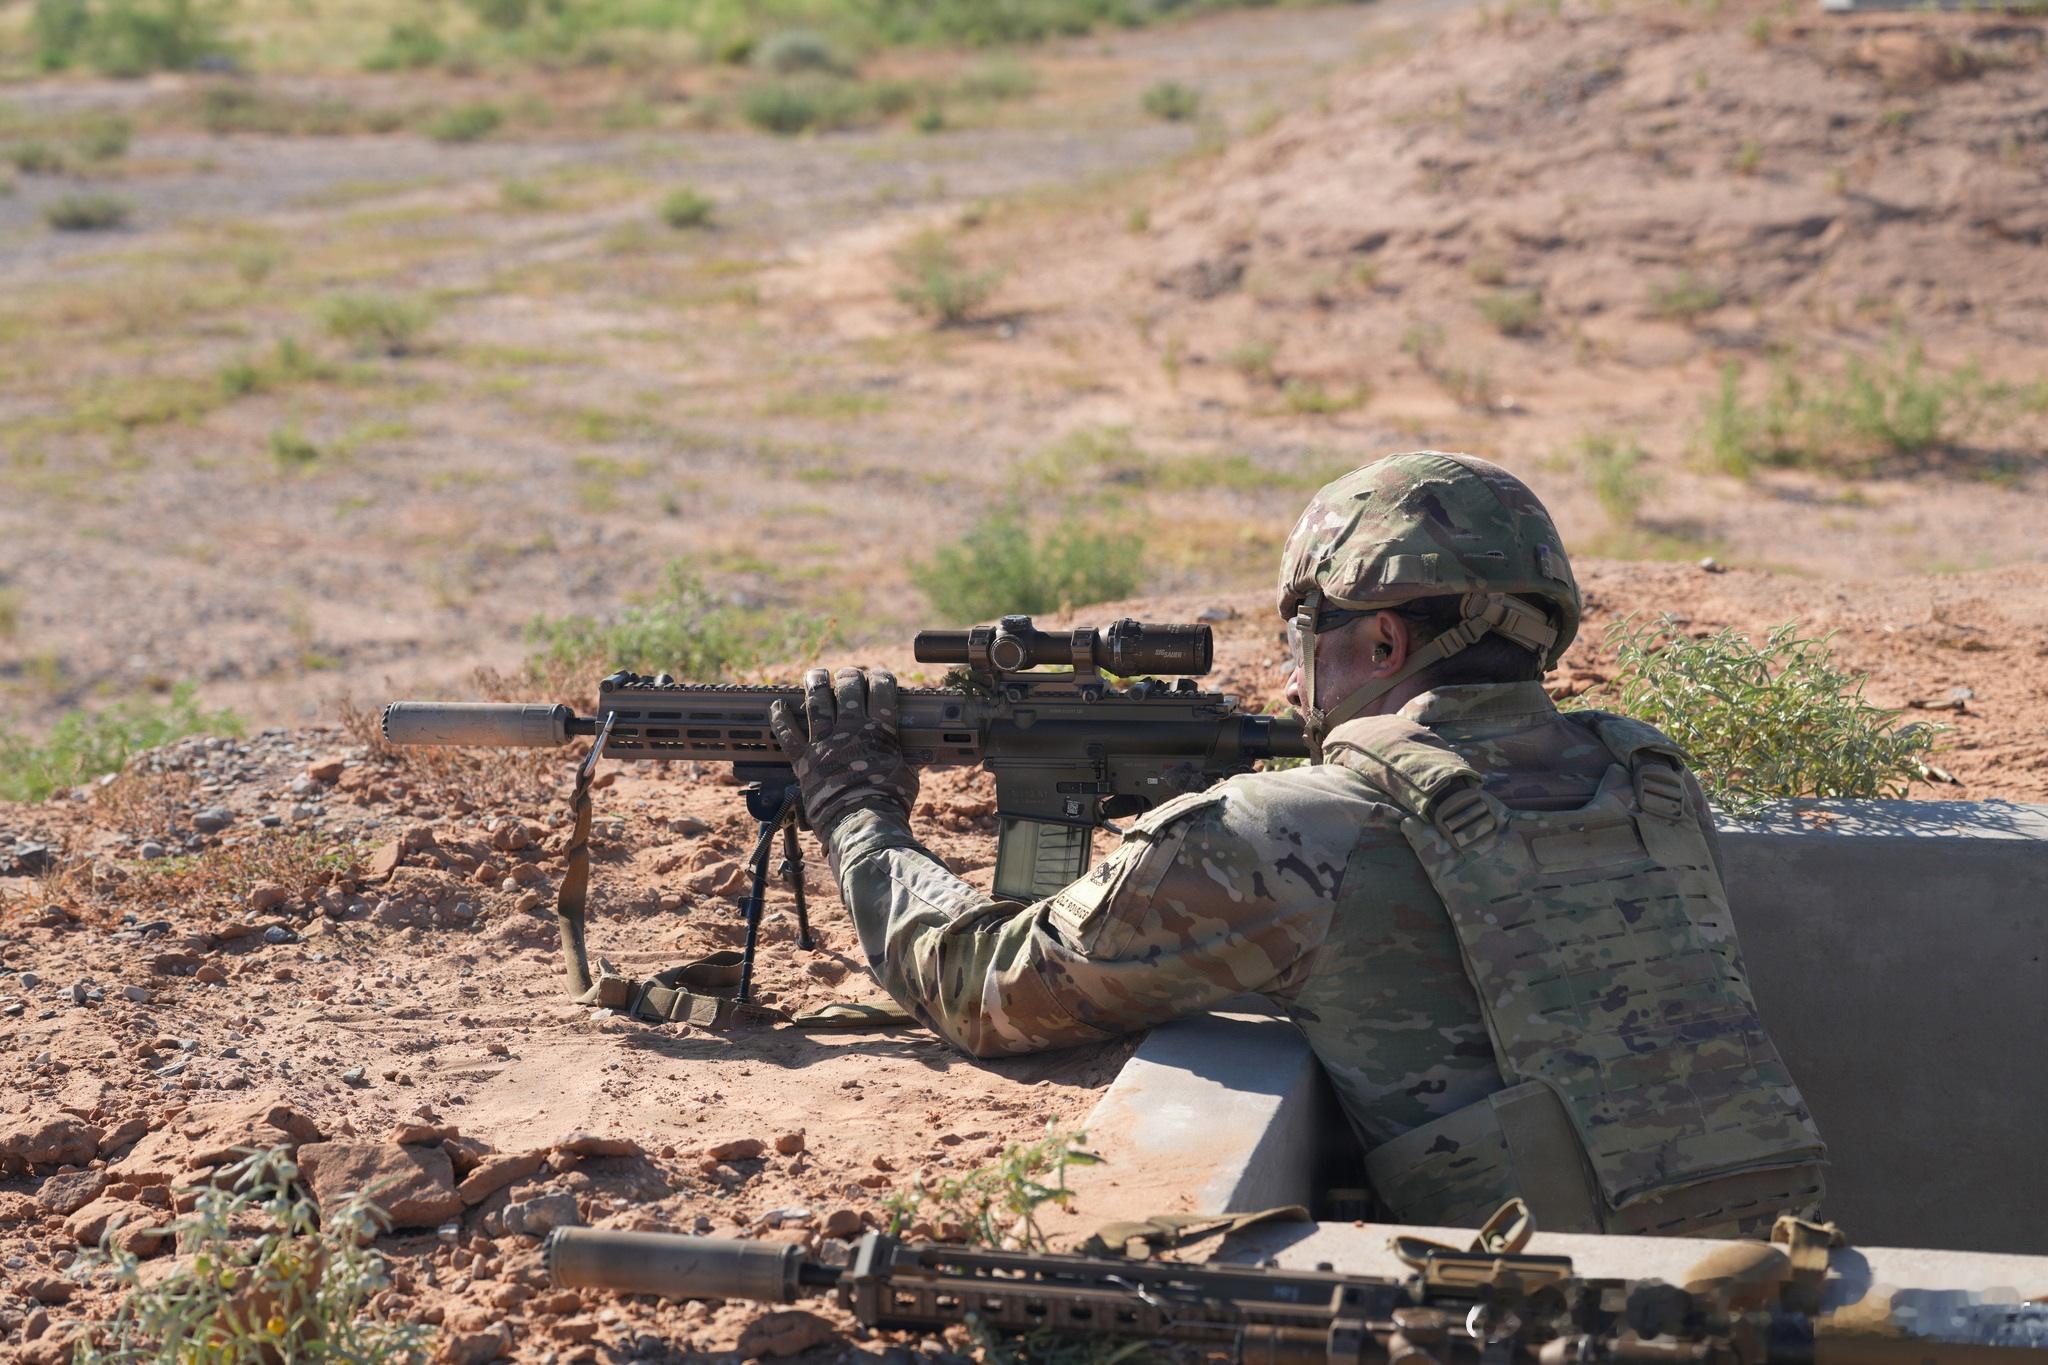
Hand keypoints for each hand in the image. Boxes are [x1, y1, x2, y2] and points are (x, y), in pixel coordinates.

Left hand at [769, 667, 919, 835]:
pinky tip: (777, 705)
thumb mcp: (908, 774)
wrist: (862, 824)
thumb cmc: (890, 803)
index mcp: (880, 731)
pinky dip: (780, 717)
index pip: (881, 691)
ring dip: (816, 684)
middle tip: (848, 675)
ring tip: (816, 675)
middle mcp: (851, 730)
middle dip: (849, 677)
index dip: (881, 678)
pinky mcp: (804, 760)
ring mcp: (825, 743)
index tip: (880, 675)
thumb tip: (907, 756)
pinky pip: (787, 734)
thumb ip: (902, 758)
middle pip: (848, 689)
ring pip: (817, 703)